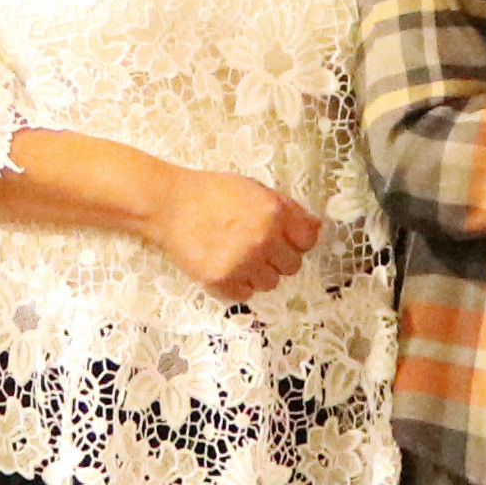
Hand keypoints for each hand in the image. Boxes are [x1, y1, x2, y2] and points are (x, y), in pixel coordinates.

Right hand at [143, 161, 323, 304]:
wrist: (168, 205)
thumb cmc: (211, 192)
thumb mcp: (254, 189)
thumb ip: (288, 208)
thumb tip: (317, 228)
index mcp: (274, 214)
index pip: (308, 242)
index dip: (296, 240)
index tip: (282, 238)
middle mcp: (262, 241)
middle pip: (291, 267)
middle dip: (277, 258)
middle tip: (254, 245)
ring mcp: (242, 264)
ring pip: (270, 284)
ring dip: (258, 273)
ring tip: (237, 255)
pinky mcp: (221, 282)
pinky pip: (245, 295)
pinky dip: (238, 285)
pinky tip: (224, 266)